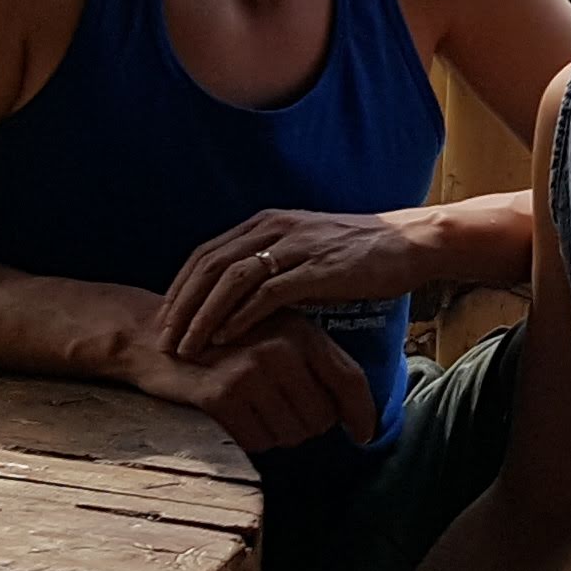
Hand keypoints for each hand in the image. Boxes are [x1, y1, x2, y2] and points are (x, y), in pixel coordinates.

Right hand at [124, 315, 380, 450]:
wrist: (153, 338)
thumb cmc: (221, 342)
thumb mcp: (272, 336)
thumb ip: (312, 363)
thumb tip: (351, 412)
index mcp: (301, 332)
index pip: (350, 380)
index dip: (362, 414)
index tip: (364, 436)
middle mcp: (282, 349)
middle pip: (321, 418)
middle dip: (305, 427)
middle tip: (277, 413)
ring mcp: (252, 371)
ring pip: (290, 435)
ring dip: (276, 435)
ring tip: (252, 410)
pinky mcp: (222, 395)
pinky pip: (256, 441)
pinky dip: (249, 439)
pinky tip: (232, 416)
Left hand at [159, 207, 427, 360]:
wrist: (407, 244)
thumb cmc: (357, 255)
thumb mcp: (304, 252)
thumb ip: (271, 267)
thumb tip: (238, 300)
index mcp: (267, 223)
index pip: (207, 254)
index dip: (180, 288)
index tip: (165, 321)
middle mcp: (274, 229)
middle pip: (209, 266)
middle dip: (181, 306)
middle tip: (164, 340)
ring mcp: (294, 247)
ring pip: (231, 280)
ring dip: (203, 316)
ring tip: (188, 347)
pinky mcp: (315, 269)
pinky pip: (266, 294)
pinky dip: (240, 317)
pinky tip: (225, 340)